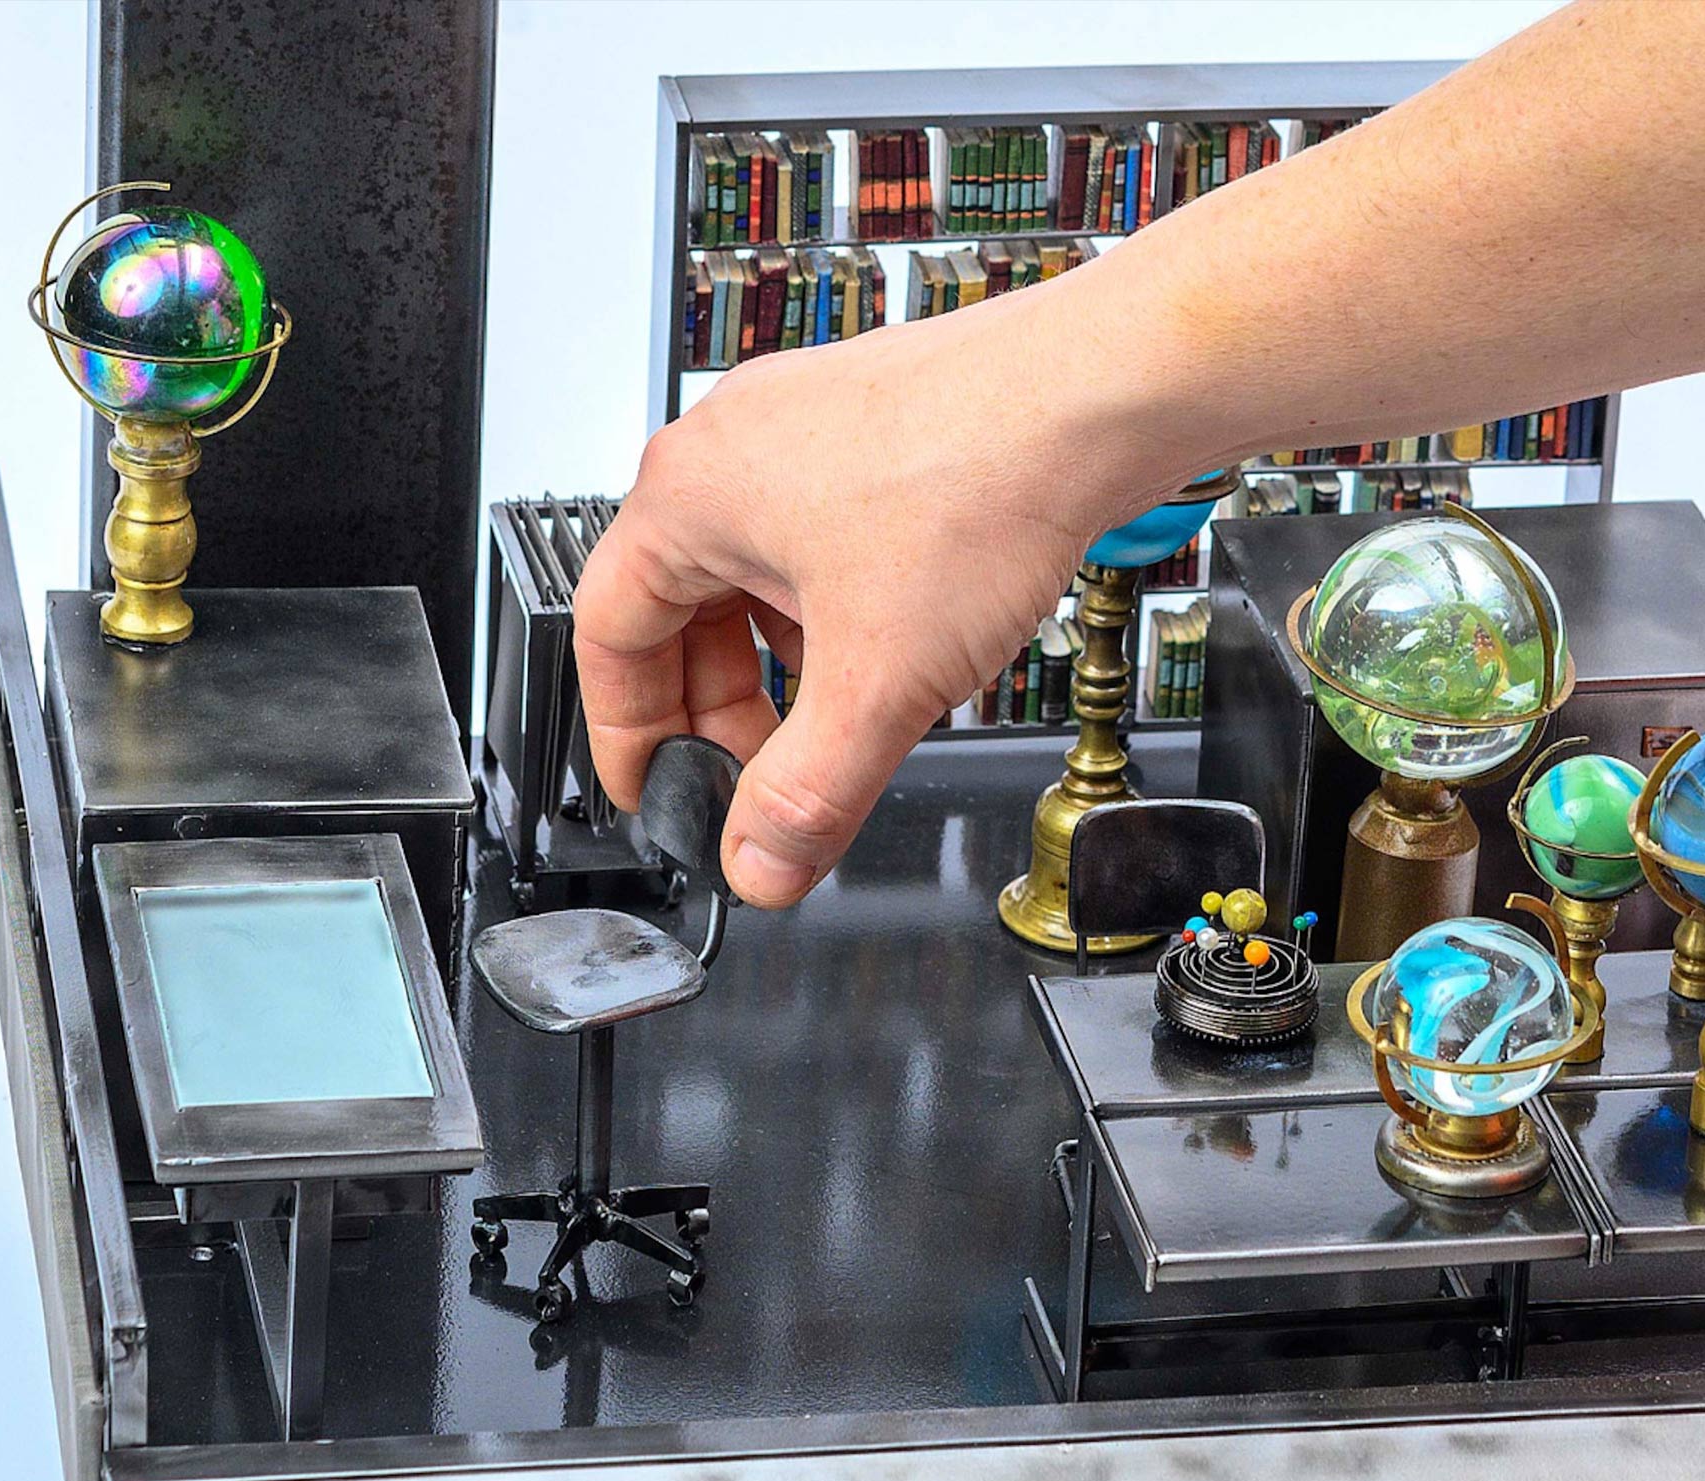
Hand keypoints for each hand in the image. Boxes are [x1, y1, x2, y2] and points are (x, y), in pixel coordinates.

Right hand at [574, 281, 1202, 907]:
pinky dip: (837, 610)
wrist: (1099, 394)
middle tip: (757, 781)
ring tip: (835, 722)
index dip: (626, 733)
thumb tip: (763, 862)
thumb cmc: (985, 475)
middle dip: (720, 709)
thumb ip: (809, 792)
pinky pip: (822, 539)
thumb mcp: (878, 679)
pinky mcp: (876, 431)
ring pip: (758, 574)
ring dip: (782, 662)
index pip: (606, 634)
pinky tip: (893, 651)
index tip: (654, 789)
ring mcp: (806, 428)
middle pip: (682, 608)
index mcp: (689, 492)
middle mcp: (736, 445)